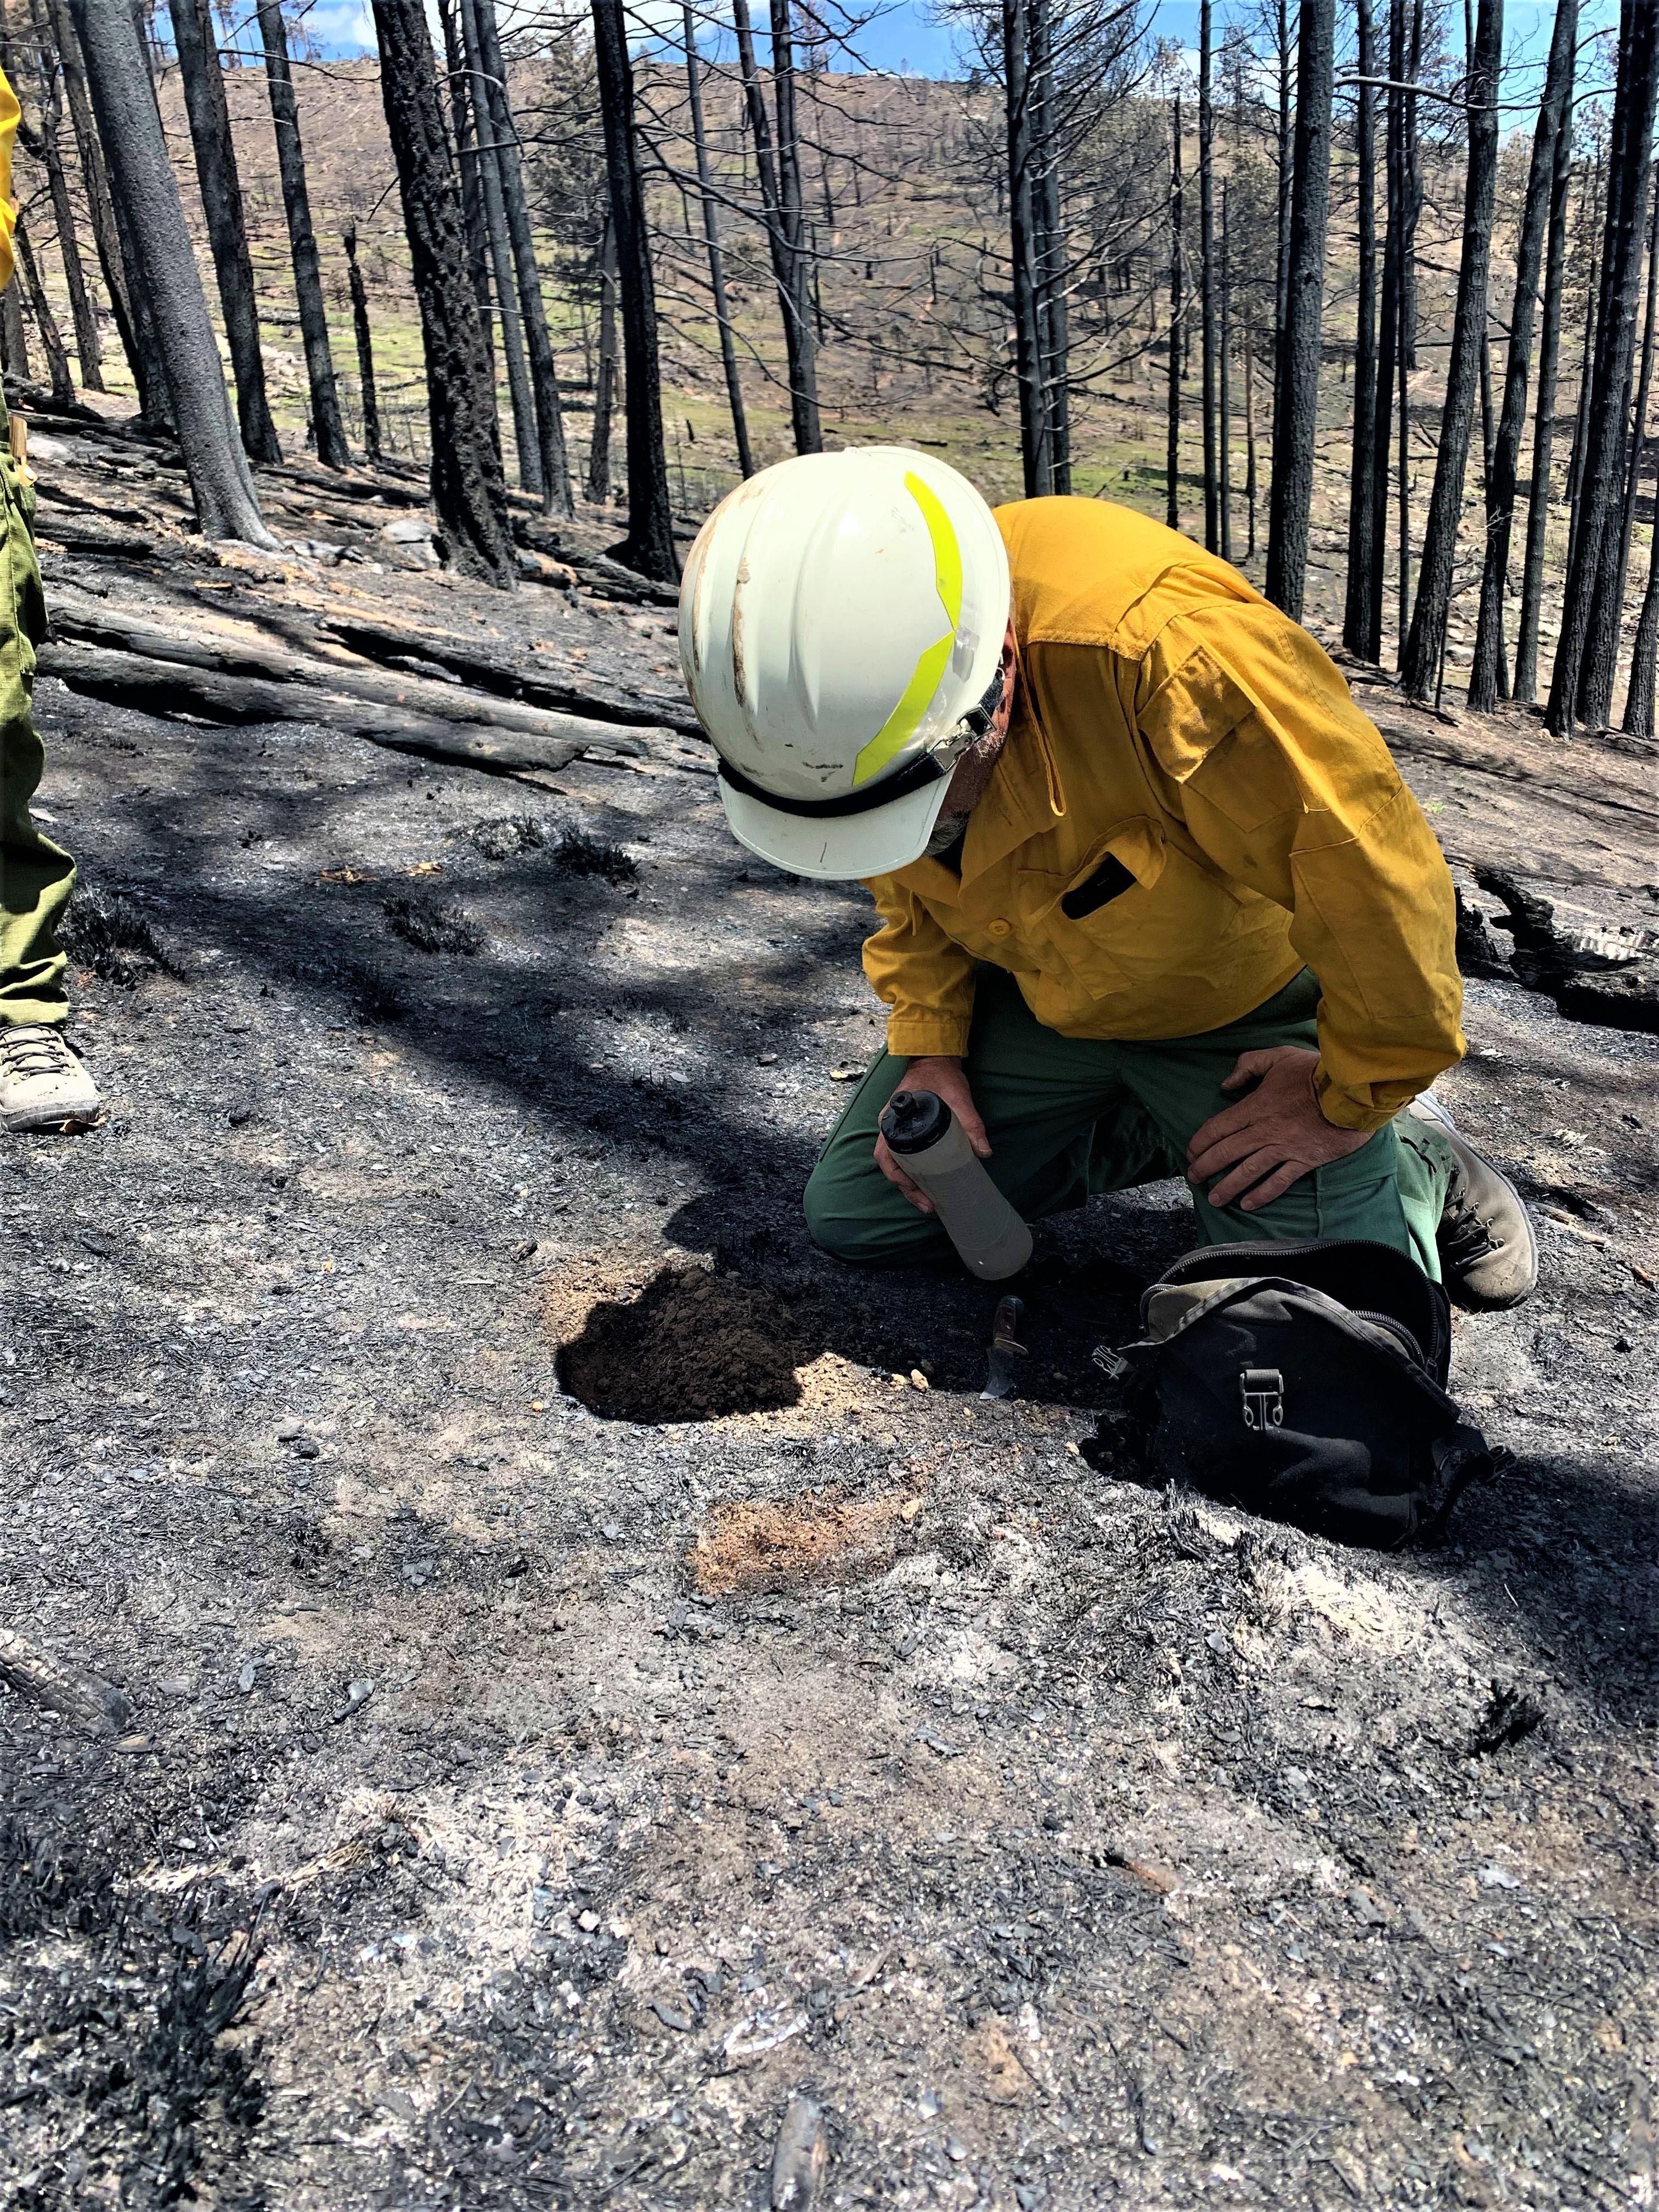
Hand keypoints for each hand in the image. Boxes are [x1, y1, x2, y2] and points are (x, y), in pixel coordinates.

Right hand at [874, 1055, 988, 1213]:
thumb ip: (970, 1123)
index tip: (915, 1190)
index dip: (898, 1177)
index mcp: (893, 1119)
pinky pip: (904, 1155)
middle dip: (906, 1189)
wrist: (935, 1058)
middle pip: (889, 1165)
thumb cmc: (940, 1074)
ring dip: (909, 1183)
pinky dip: (913, 1171)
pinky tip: (928, 1182)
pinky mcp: (907, 1130)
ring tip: (928, 1201)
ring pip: (896, 1163)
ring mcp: (896, 1129)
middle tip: (927, 1205)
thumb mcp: (957, 1097)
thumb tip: (984, 1152)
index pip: (885, 1156)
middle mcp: (889, 1127)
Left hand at [1186, 1045, 1372, 1212]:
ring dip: (1228, 1187)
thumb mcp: (1279, 1056)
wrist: (1352, 1091)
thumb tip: (1225, 1083)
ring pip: (1248, 1171)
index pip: (1217, 1128)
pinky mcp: (1304, 1160)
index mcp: (1255, 1106)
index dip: (1199, 1142)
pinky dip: (1263, 1195)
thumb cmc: (1315, 1071)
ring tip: (1215, 1200)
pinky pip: (1279, 1181)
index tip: (1190, 1153)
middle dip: (1205, 1167)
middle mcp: (1264, 1131)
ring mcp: (1284, 1148)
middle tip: (1193, 1178)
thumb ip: (1248, 1065)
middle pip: (1226, 1152)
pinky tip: (1249, 1204)